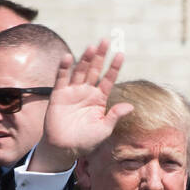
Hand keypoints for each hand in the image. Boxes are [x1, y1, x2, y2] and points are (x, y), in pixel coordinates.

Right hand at [31, 39, 132, 172]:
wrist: (64, 149)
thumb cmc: (85, 141)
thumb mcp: (104, 129)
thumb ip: (115, 116)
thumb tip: (130, 106)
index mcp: (99, 99)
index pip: (108, 79)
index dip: (114, 67)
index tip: (120, 54)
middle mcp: (86, 92)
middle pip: (95, 70)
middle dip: (100, 56)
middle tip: (106, 41)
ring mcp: (73, 92)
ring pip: (80, 71)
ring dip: (85, 59)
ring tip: (92, 47)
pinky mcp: (59, 95)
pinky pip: (62, 78)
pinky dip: (64, 68)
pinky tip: (68, 57)